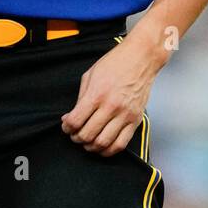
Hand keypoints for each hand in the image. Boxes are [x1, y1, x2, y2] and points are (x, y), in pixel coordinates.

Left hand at [61, 37, 161, 156]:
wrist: (142, 58)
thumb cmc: (115, 63)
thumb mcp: (90, 75)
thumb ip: (80, 99)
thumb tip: (70, 118)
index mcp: (97, 93)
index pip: (75, 121)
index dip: (66, 127)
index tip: (66, 126)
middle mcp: (111, 106)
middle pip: (87, 135)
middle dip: (76, 138)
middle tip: (75, 134)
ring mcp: (125, 114)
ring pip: (103, 143)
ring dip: (91, 146)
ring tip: (88, 141)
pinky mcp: (136, 119)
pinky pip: (121, 144)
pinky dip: (108, 150)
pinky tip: (103, 145)